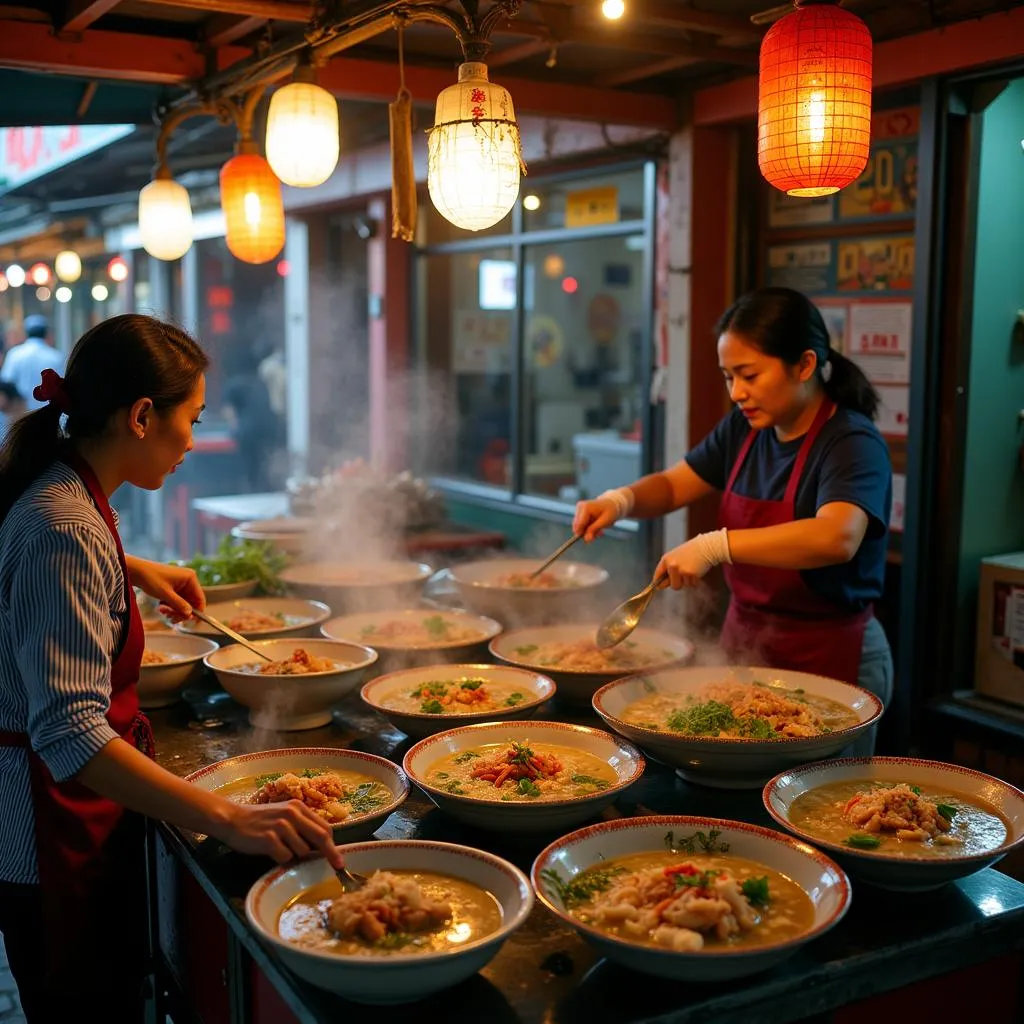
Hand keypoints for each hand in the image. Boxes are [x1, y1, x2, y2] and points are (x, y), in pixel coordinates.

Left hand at [128, 557, 205, 621]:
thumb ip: (179, 605)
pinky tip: (161, 607)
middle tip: (171, 618)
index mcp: (190, 578)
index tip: (190, 622)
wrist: (136, 571)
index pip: (200, 598)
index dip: (197, 612)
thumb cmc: (151, 579)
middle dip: (181, 612)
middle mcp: (188, 580)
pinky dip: (171, 606)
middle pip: (191, 603)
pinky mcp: (175, 587)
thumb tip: (190, 615)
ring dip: (174, 610)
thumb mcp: (165, 594)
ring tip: (162, 611)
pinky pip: (177, 600)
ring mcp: (181, 584)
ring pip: (184, 603)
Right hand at [212, 800, 344, 867]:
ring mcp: (281, 826)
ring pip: (302, 851)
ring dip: (295, 856)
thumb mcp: (284, 816)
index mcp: (298, 808)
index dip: (333, 844)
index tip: (339, 857)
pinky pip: (285, 857)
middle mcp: (292, 814)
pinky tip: (270, 852)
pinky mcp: (269, 839)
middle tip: (338, 867)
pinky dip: (280, 860)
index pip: (324, 827)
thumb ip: (301, 826)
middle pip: (321, 837)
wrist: (232, 819)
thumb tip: (321, 846)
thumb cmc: (260, 821)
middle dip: (331, 854)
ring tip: (280, 849)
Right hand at [573, 498, 618, 541]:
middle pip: (577, 527)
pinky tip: (597, 527)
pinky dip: (589, 528)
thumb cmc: (610, 512)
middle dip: (587, 533)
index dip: (583, 534)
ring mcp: (579, 509)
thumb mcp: (605, 522)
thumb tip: (586, 540)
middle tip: (598, 534)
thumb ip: (594, 530)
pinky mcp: (579, 513)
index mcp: (586, 507)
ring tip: (600, 530)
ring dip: (589, 531)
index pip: (579, 525)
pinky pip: (581, 525)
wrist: (612, 504)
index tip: (591, 539)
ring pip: (579, 527)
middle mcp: (580, 507)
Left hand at [654, 538, 716, 589]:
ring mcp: (681, 570)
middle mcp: (672, 565)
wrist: (706, 546)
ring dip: (689, 580)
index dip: (658, 583)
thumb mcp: (676, 557)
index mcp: (666, 559)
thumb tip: (660, 586)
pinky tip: (697, 570)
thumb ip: (669, 569)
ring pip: (684, 585)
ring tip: (692, 568)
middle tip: (685, 574)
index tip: (658, 587)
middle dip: (679, 583)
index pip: (658, 575)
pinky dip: (696, 580)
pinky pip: (692, 584)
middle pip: (673, 585)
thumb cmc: (691, 552)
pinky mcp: (690, 574)